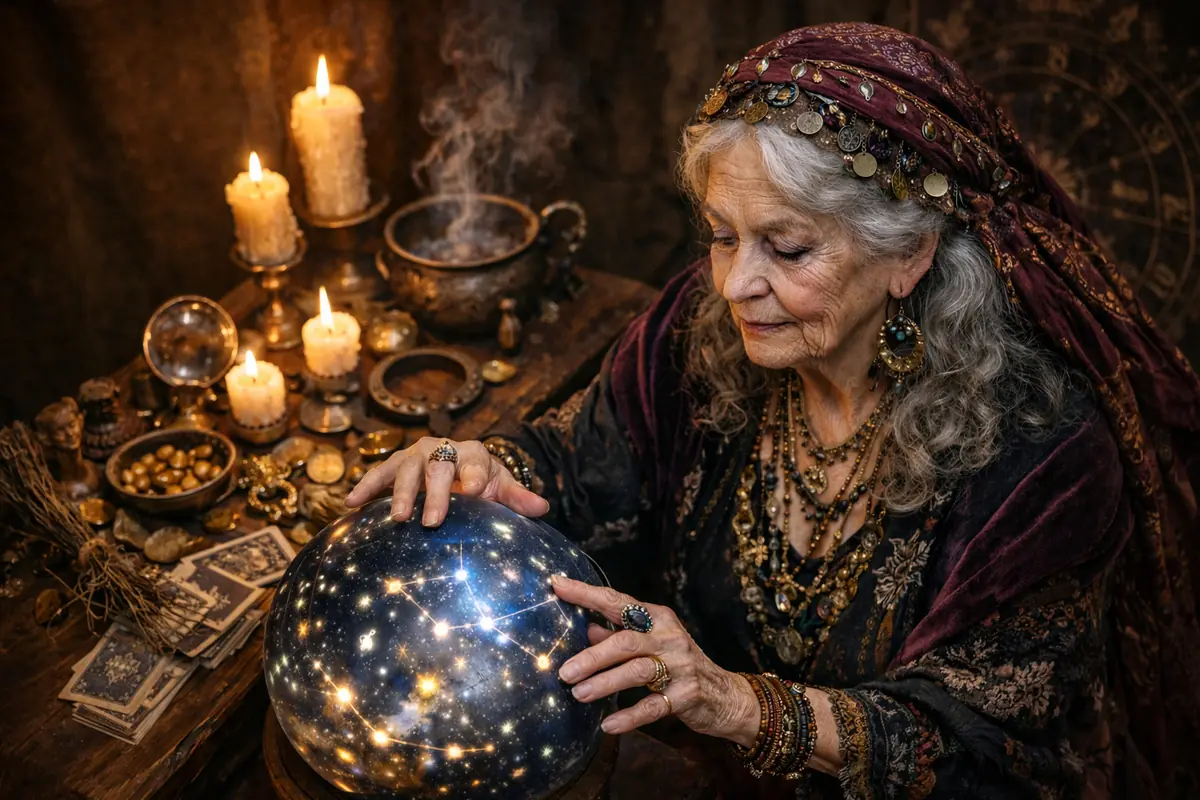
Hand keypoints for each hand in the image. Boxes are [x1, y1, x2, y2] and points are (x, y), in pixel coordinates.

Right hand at [344, 437, 549, 526]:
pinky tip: (350, 504)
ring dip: (400, 494)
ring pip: (405, 470)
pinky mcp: (394, 467)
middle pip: (437, 467)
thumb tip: (542, 508)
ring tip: (397, 518)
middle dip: (434, 494)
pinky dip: (364, 488)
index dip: (474, 476)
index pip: (474, 462)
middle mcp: (441, 449)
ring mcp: (414, 456)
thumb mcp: (501, 488)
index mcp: (473, 452)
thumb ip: (517, 498)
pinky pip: (377, 476)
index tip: (474, 492)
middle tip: (432, 521)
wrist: (458, 470)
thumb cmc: (481, 482)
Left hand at [551, 575, 759, 746]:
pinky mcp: (686, 695)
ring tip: (578, 695)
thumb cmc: (679, 663)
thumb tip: (586, 628)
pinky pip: (653, 707)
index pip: (618, 601)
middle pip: (626, 641)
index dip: (586, 593)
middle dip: (592, 657)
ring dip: (604, 683)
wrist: (726, 694)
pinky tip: (607, 725)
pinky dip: (628, 717)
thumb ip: (620, 635)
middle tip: (564, 673)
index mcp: (658, 618)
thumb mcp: (652, 643)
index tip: (557, 584)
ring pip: (637, 672)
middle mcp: (670, 637)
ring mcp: (680, 666)